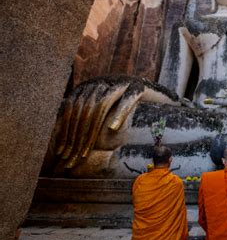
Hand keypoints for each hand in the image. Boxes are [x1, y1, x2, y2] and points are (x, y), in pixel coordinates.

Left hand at [53, 76, 176, 168]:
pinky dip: (120, 114)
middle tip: (72, 158)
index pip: (71, 108)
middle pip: (84, 109)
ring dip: (92, 130)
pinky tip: (113, 129)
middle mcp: (102, 81)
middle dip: (76, 137)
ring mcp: (121, 82)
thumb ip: (82, 122)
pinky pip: (127, 100)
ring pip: (101, 105)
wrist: (153, 94)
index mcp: (88, 86)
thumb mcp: (100, 114)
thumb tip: (60, 140)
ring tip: (86, 151)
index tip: (61, 152)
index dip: (65, 130)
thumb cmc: (122, 109)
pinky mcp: (139, 86)